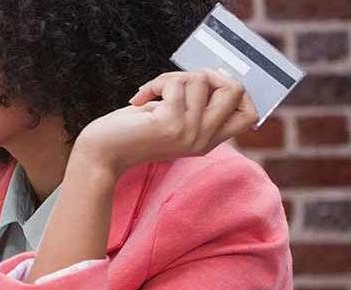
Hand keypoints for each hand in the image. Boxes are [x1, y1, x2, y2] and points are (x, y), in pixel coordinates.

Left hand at [73, 69, 258, 174]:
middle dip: (208, 73)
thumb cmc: (130, 132)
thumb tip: (214, 73)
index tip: (207, 85)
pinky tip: (140, 99)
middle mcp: (204, 140)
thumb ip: (194, 104)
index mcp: (207, 140)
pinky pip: (176, 83)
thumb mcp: (170, 118)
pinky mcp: (172, 124)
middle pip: (236, 90)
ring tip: (151, 94)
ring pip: (201, 79)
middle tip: (180, 81)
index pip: (249, 115)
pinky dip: (155, 83)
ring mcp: (191, 133)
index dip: (235, 91)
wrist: (101, 154)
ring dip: (170, 77)